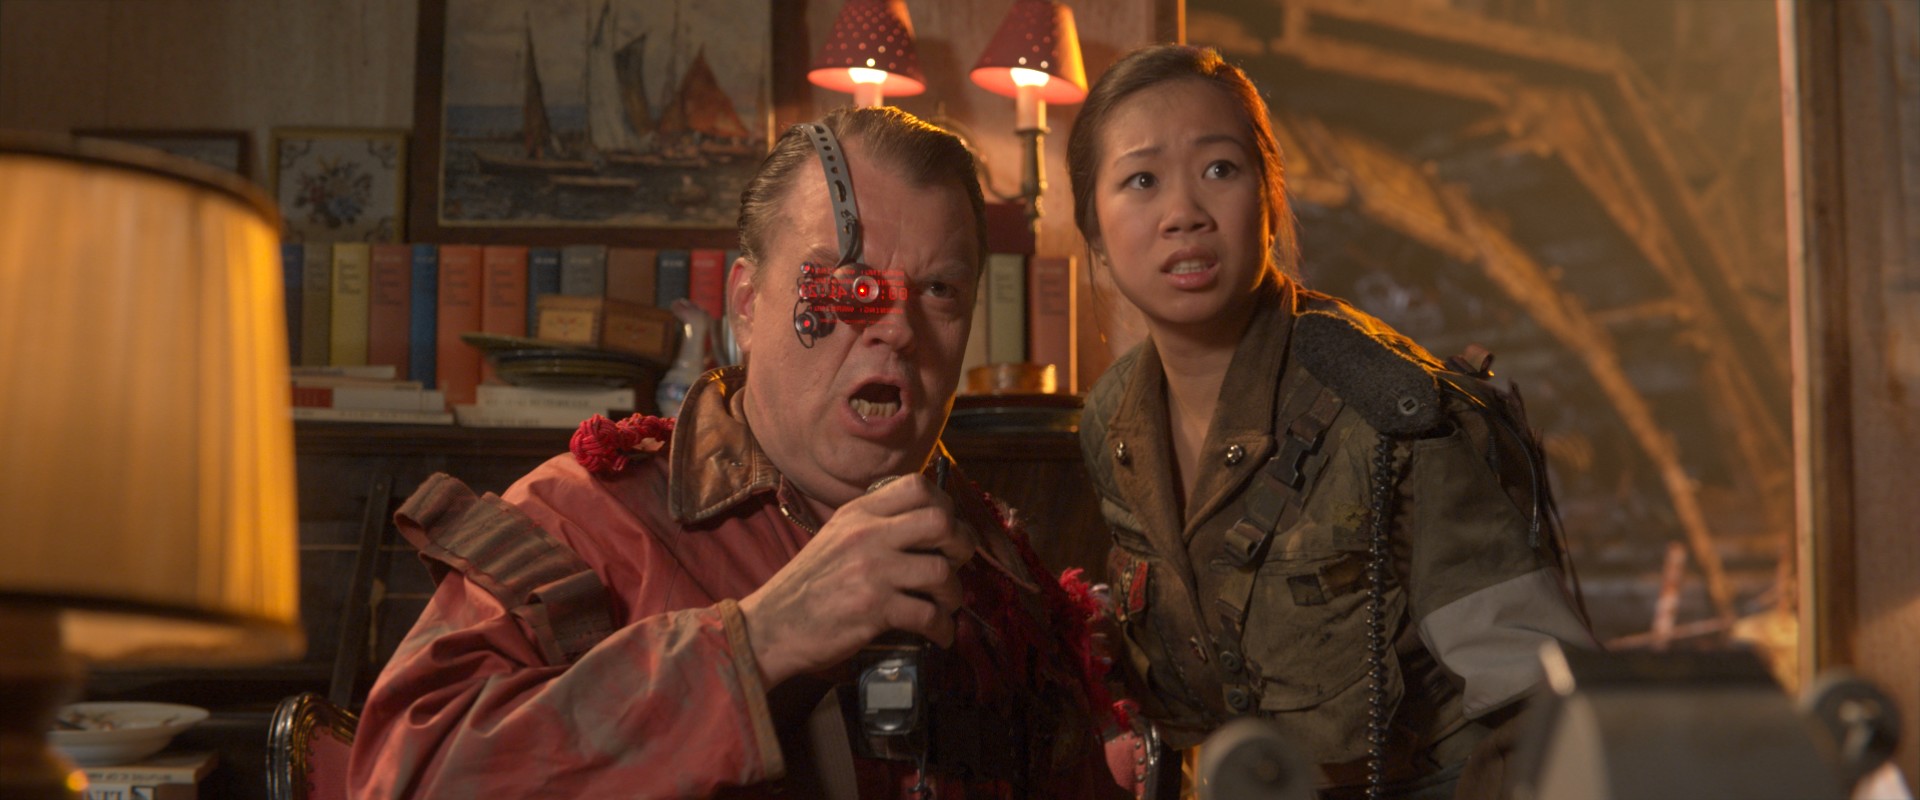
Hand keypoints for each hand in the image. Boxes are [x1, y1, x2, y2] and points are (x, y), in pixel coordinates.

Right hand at [739, 474, 976, 687]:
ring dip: (953, 594)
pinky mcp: (873, 609)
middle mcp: (866, 535)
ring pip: (940, 572)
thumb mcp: (835, 538)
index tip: (947, 528)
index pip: (918, 485)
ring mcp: (871, 571)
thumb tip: (924, 526)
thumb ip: (872, 525)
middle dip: (961, 545)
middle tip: (956, 563)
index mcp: (858, 513)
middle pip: (940, 522)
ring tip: (945, 605)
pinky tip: (940, 635)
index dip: (945, 504)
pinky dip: (943, 629)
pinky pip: (928, 616)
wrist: (770, 626)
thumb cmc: (806, 586)